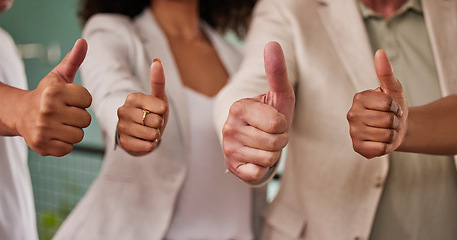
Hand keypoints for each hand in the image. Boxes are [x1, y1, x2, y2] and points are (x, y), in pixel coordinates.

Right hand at [15, 39, 92, 156]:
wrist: (20, 114)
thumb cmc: (46, 94)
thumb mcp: (59, 76)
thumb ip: (73, 60)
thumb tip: (83, 41)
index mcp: (54, 92)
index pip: (88, 100)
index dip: (81, 100)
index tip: (69, 99)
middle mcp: (47, 110)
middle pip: (86, 120)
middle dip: (78, 117)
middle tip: (64, 113)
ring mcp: (43, 129)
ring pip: (79, 136)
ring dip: (72, 131)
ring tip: (59, 124)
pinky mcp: (42, 146)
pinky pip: (69, 148)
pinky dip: (64, 144)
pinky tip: (54, 135)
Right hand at [117, 59, 168, 155]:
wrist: (145, 133)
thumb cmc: (153, 113)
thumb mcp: (159, 98)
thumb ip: (158, 81)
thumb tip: (156, 61)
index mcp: (132, 98)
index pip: (160, 107)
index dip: (163, 112)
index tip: (157, 111)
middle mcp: (123, 111)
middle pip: (155, 121)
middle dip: (159, 124)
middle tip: (152, 123)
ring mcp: (121, 127)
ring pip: (150, 135)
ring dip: (155, 136)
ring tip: (149, 132)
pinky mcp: (122, 143)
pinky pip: (144, 147)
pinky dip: (150, 146)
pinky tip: (146, 141)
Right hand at [223, 41, 294, 181]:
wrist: (258, 138)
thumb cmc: (271, 115)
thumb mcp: (278, 94)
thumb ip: (276, 71)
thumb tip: (272, 43)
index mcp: (239, 106)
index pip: (277, 123)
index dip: (283, 124)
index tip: (275, 121)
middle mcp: (229, 126)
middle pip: (274, 142)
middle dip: (280, 140)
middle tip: (271, 134)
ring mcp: (228, 148)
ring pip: (268, 158)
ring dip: (273, 154)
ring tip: (264, 144)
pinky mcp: (231, 166)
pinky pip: (257, 173)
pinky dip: (263, 168)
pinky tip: (256, 158)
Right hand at [347, 49, 407, 158]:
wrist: (397, 128)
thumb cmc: (394, 107)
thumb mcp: (393, 89)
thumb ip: (386, 72)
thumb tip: (380, 52)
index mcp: (359, 98)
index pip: (387, 104)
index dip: (395, 107)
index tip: (391, 108)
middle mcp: (351, 114)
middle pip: (387, 120)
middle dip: (395, 122)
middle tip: (389, 121)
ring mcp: (352, 132)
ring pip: (385, 135)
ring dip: (391, 134)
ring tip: (386, 130)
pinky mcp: (357, 147)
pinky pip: (380, 149)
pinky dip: (386, 147)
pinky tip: (380, 141)